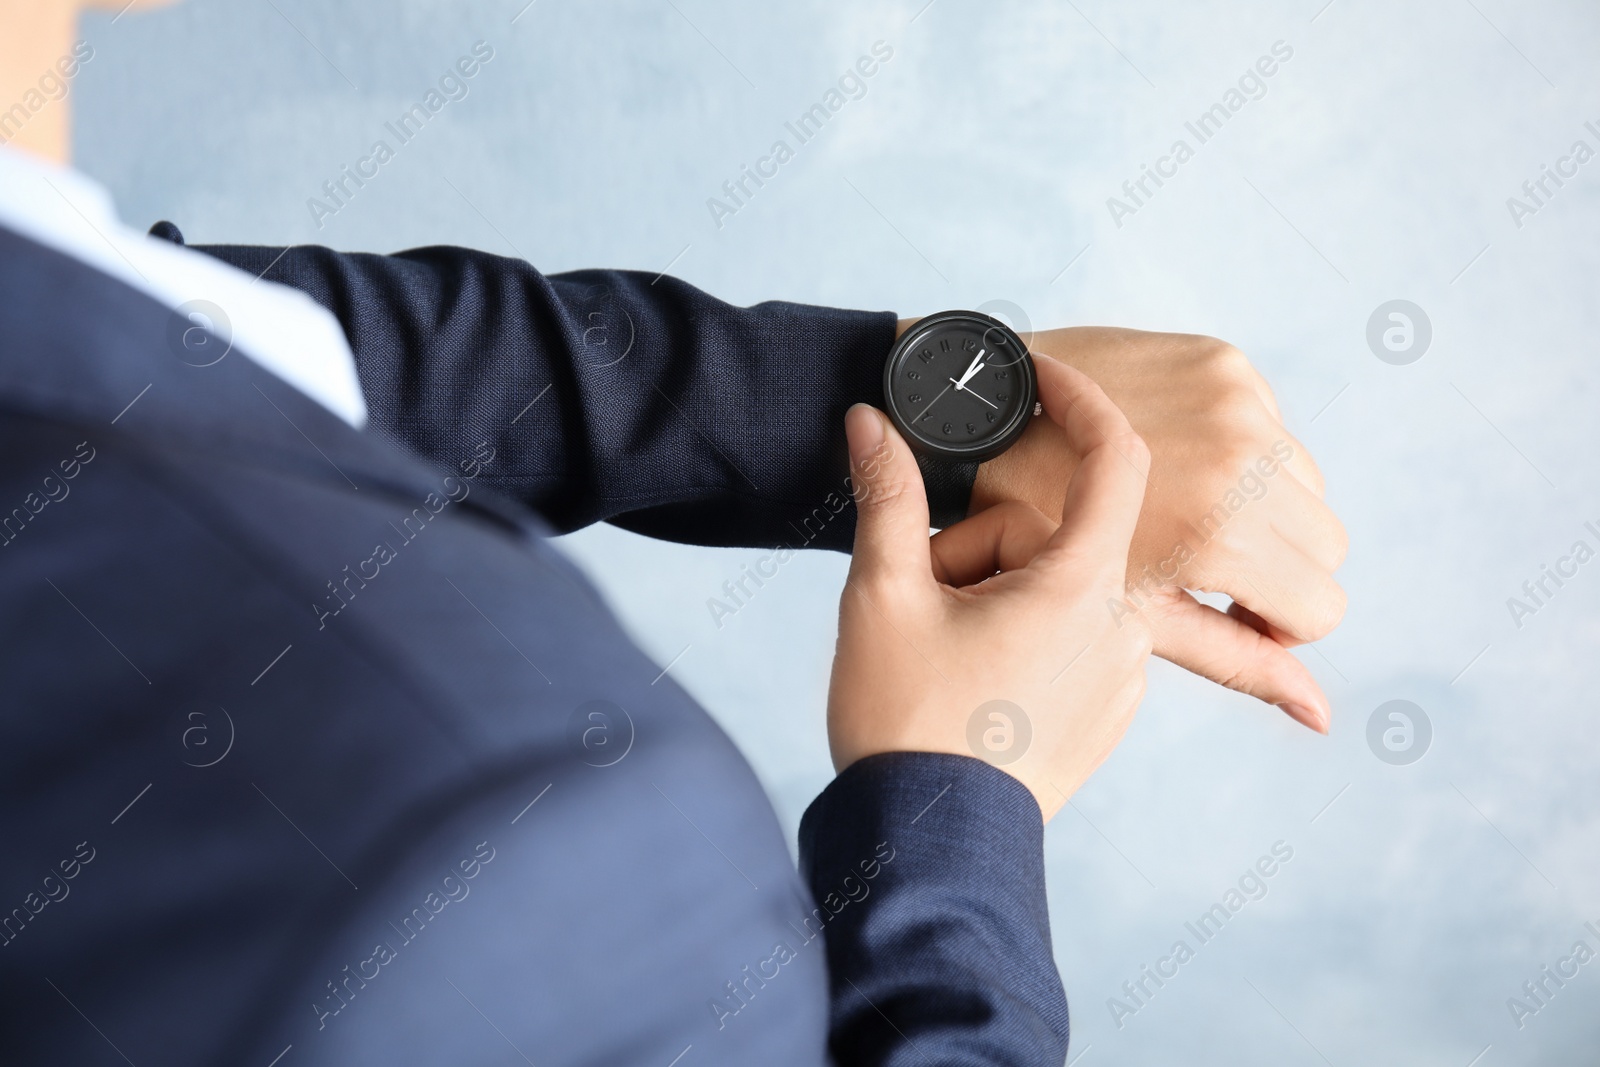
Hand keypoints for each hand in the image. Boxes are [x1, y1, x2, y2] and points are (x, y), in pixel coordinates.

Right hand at [828, 363, 1152, 819]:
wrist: (927, 848)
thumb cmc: (905, 724)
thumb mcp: (882, 597)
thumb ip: (887, 496)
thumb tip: (870, 422)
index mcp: (1079, 589)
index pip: (1115, 458)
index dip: (1078, 399)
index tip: (1038, 374)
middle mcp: (1121, 630)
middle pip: (1056, 537)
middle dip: (985, 545)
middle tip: (924, 590)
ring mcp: (1121, 678)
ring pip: (1061, 590)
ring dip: (999, 593)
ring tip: (941, 647)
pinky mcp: (1108, 714)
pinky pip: (1072, 639)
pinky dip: (1022, 634)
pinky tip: (968, 679)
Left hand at [955, 325, 1346, 733]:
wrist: (971, 425)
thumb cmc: (1032, 540)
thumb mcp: (1131, 612)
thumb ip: (1232, 658)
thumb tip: (1322, 717)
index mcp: (1218, 528)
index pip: (1318, 606)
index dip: (1272, 622)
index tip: (1222, 610)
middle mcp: (1241, 456)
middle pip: (1324, 544)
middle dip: (1273, 567)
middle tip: (1200, 567)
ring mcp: (1233, 399)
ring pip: (1305, 484)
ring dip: (1260, 507)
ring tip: (1180, 512)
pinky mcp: (1218, 358)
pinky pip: (1272, 424)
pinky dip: (1240, 451)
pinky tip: (1170, 460)